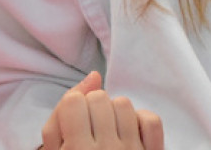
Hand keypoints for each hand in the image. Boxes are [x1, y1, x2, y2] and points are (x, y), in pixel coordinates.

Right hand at [40, 72, 163, 149]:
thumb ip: (60, 117)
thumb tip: (93, 76)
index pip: (73, 101)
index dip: (70, 109)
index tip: (70, 125)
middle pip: (99, 98)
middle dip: (90, 109)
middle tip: (87, 132)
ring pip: (123, 104)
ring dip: (113, 114)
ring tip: (105, 133)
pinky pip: (150, 120)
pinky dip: (139, 122)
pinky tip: (127, 134)